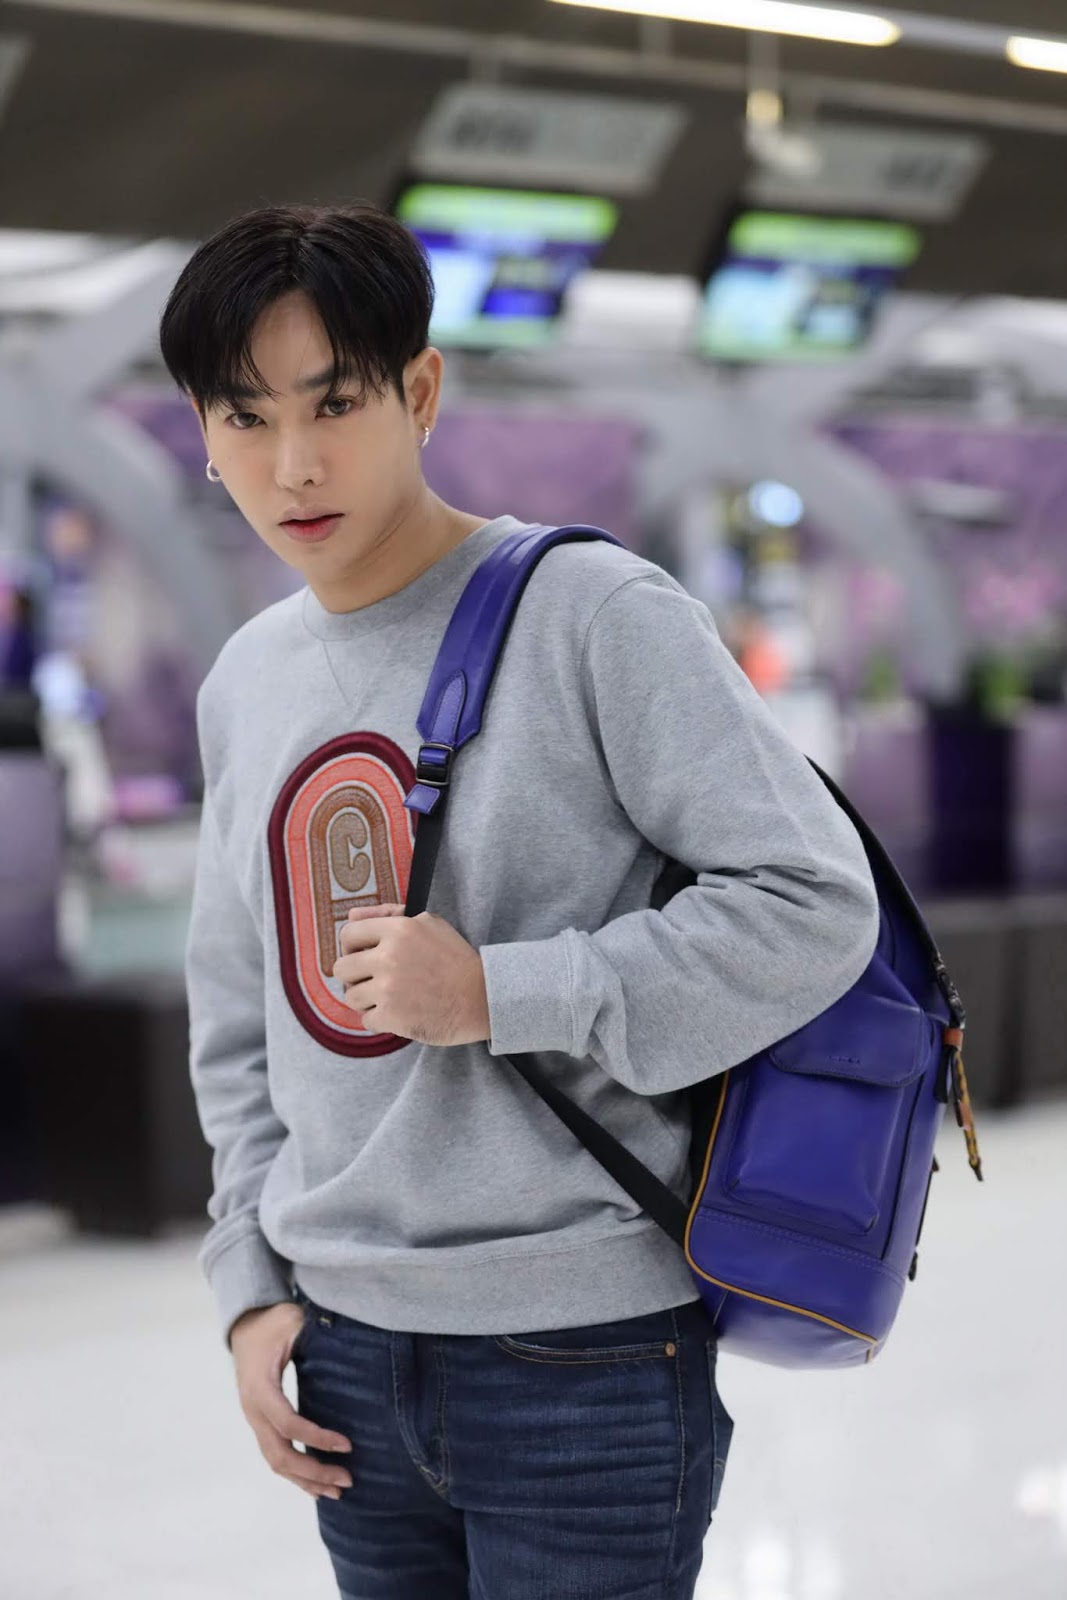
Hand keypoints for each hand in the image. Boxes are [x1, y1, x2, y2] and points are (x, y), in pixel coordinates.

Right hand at [229, 1303, 353, 1500]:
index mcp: (260, 1387)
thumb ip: (312, 1333)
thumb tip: (343, 1340)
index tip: (348, 1445)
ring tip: (336, 1490)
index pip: (288, 1424)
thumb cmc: (274, 1320)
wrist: (247, 1324)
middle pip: (279, 1454)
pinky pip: (275, 1454)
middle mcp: (253, 1409)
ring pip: (275, 1461)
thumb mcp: (292, 1320)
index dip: (317, 1438)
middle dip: (313, 1472)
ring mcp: (254, 1418)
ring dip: (305, 1479)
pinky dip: (295, 1473)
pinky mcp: (260, 1421)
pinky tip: (316, 1484)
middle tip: (348, 1479)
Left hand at [333, 902, 490, 1045]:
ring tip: (390, 997)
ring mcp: (388, 989)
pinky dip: (379, 1019)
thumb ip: (388, 915)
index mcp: (398, 929)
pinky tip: (399, 1013)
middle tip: (374, 980)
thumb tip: (352, 914)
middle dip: (355, 976)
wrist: (482, 999)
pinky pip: (365, 1019)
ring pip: (350, 996)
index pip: (348, 934)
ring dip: (367, 999)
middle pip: (341, 968)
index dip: (352, 947)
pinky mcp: (391, 1017)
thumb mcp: (430, 924)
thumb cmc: (456, 960)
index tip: (363, 956)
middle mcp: (388, 957)